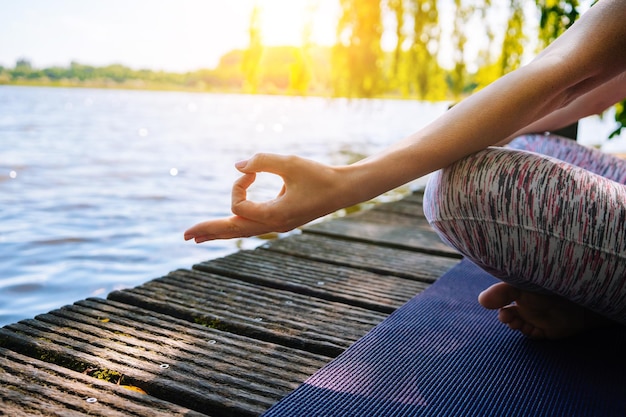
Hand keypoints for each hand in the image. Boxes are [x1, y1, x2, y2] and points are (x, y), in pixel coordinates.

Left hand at [184, 153, 346, 242]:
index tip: (251, 170)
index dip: (238, 185)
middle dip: (209, 231)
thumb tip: (237, 165)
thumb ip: (262, 161)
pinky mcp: (281, 220)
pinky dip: (235, 227)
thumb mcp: (289, 162)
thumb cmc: (319, 175)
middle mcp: (273, 225)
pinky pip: (251, 227)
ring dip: (220, 232)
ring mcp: (277, 225)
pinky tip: (228, 227)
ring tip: (198, 237)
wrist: (344, 190)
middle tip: (185, 236)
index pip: (238, 207)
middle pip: (233, 231)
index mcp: (274, 216)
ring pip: (242, 232)